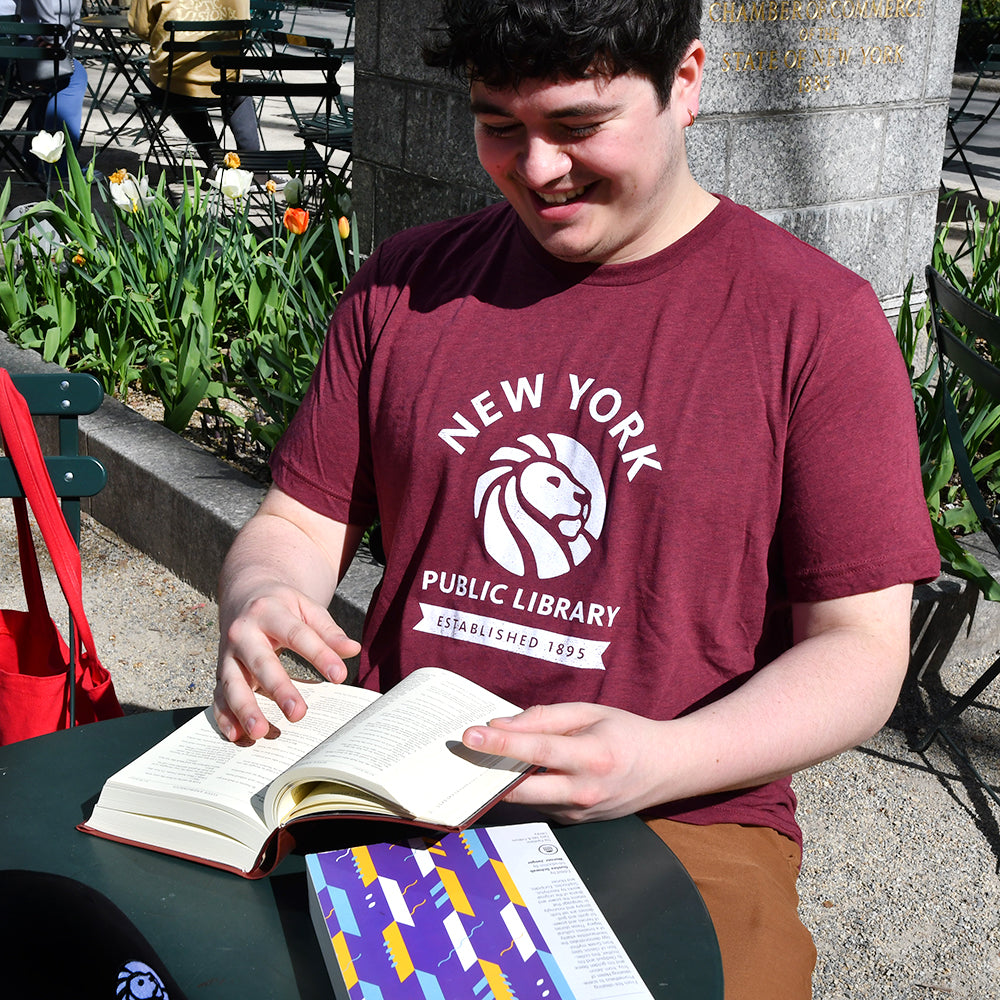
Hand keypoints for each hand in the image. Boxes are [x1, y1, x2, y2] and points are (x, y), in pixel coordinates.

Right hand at [213, 582, 360, 742]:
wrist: (244, 594)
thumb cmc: (280, 605)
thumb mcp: (306, 608)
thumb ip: (328, 630)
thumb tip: (353, 650)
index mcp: (268, 612)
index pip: (297, 635)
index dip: (319, 655)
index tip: (339, 676)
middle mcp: (243, 633)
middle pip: (261, 662)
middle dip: (279, 689)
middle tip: (298, 714)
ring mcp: (228, 655)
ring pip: (233, 684)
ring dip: (245, 709)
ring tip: (260, 732)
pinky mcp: (221, 672)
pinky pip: (218, 697)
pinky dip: (224, 718)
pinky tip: (237, 736)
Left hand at [463, 702, 667, 822]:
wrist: (667, 769)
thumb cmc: (627, 733)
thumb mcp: (589, 713)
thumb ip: (543, 717)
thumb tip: (501, 724)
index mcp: (592, 756)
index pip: (536, 750)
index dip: (500, 742)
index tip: (470, 735)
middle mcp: (585, 791)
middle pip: (521, 789)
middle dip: (487, 772)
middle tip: (460, 755)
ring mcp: (579, 813)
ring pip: (526, 799)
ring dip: (504, 780)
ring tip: (486, 757)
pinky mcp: (574, 823)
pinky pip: (539, 804)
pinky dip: (525, 787)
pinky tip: (521, 771)